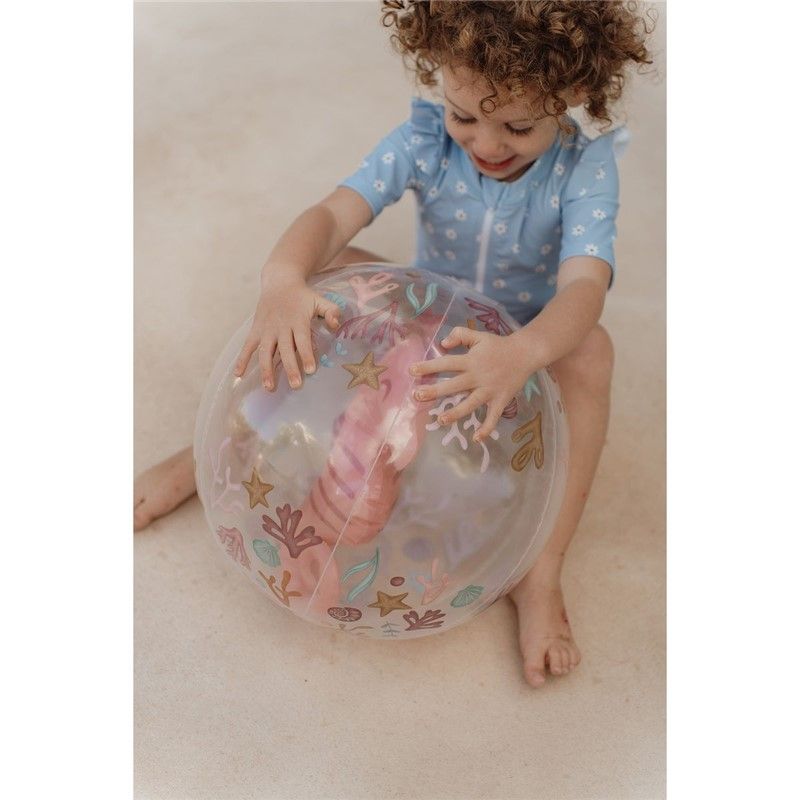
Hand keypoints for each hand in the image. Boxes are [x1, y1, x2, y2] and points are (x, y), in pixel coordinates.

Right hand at [234, 273, 341, 390]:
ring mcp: (266, 330)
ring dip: (266, 369)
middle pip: (285, 350)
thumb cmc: (302, 296)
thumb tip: (336, 325)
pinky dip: (242, 359)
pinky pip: (247, 346)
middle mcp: (281, 326)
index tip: (311, 370)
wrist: (279, 282)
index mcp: (298, 320)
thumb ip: (331, 312)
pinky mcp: (255, 330)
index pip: (302, 340)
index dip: (306, 354)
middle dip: (290, 367)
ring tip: (269, 387)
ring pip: (265, 352)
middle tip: (295, 385)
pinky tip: (238, 375)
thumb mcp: (320, 300)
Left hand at [408, 326, 532, 441]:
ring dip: (456, 412)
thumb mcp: (478, 335)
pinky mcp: (500, 400)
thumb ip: (459, 335)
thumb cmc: (498, 345)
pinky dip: (486, 428)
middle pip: (454, 385)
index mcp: (471, 360)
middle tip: (417, 396)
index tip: (412, 371)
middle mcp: (478, 377)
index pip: (446, 363)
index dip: (429, 367)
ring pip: (471, 403)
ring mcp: (489, 390)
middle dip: (435, 391)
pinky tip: (476, 438)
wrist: (525, 353)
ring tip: (441, 420)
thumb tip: (442, 344)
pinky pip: (493, 416)